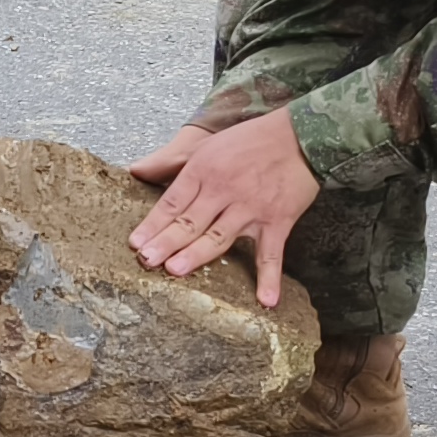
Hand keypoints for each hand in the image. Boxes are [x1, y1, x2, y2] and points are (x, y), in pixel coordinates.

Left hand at [124, 107, 319, 307]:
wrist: (300, 137)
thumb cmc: (251, 141)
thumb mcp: (206, 144)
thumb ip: (170, 162)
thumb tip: (136, 171)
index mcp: (203, 170)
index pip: (172, 202)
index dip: (152, 224)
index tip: (135, 243)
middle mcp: (224, 190)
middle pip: (189, 221)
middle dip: (166, 242)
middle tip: (146, 260)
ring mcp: (250, 208)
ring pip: (219, 236)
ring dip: (197, 254)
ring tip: (175, 270)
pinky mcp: (277, 221)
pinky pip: (270, 253)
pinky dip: (269, 277)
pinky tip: (266, 300)